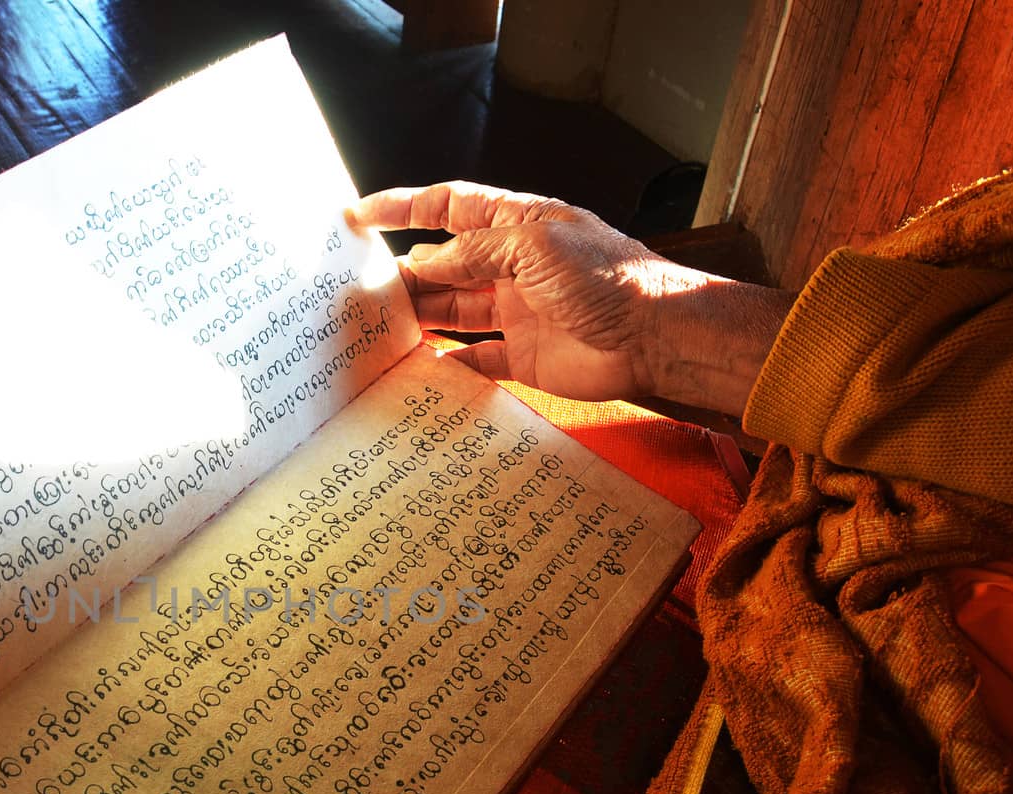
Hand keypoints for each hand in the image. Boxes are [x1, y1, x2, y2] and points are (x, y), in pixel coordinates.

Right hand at [348, 181, 792, 417]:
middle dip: (405, 272)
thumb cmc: (606, 277)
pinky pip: (475, 359)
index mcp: (516, 226)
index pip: (448, 208)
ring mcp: (517, 312)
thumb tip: (427, 261)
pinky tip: (422, 365)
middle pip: (445, 265)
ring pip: (453, 310)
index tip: (359, 217)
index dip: (403, 209)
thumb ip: (475, 251)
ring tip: (379, 324)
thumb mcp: (532, 246)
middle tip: (361, 286)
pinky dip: (448, 362)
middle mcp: (513, 266)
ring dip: (420, 315)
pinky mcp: (523, 356)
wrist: (653, 336)